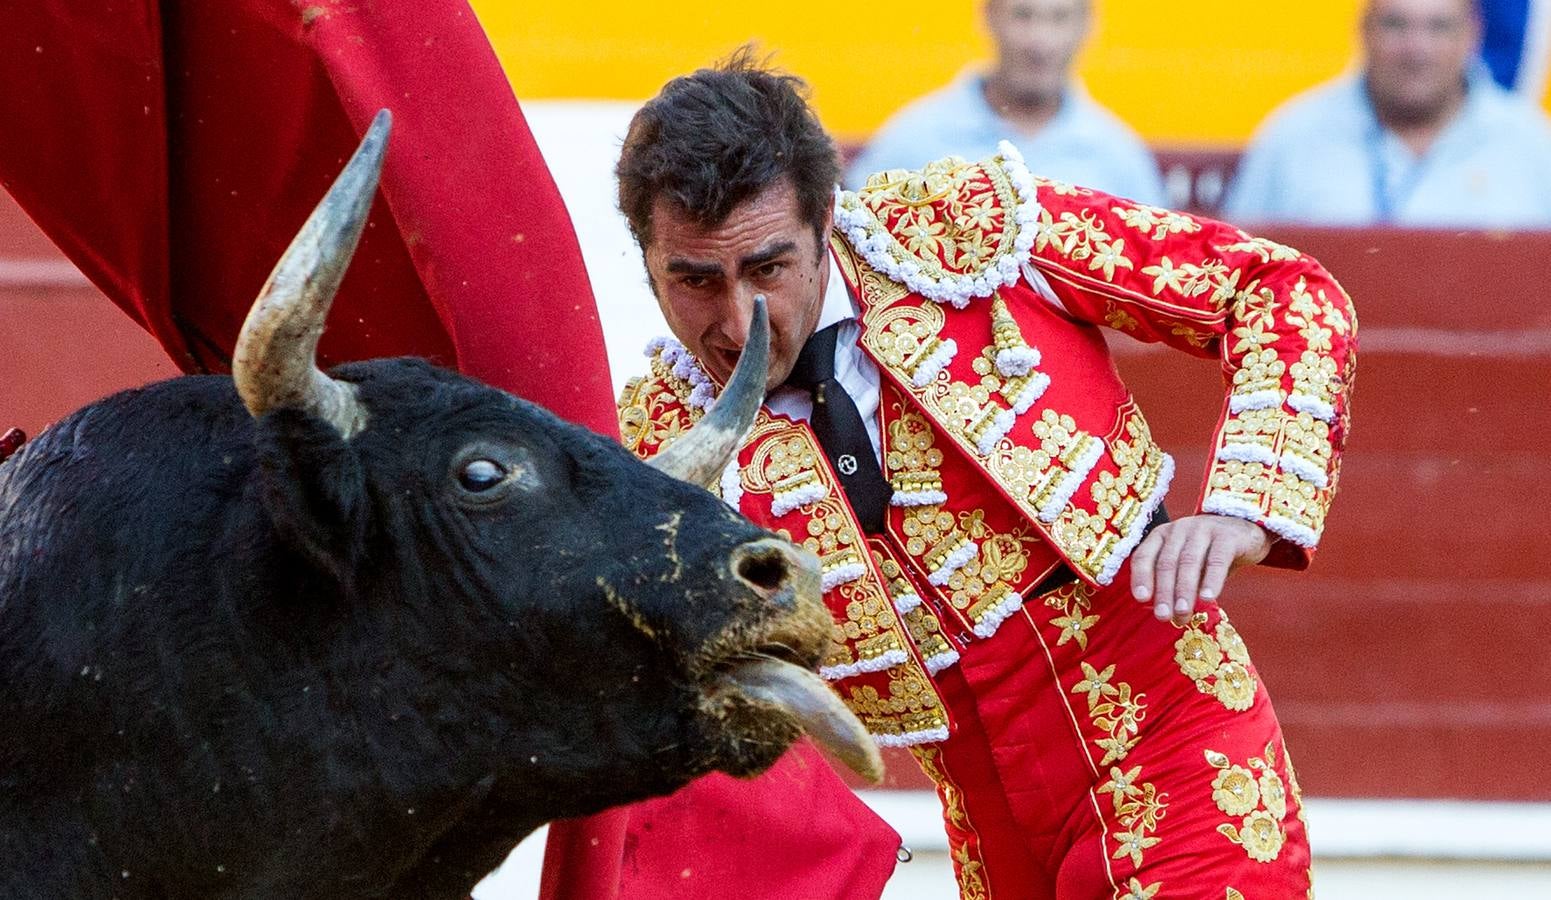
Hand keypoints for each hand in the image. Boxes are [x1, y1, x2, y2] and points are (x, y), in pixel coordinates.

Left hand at [1129, 514, 1271, 623]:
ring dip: (1184, 590)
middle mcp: (1178, 530)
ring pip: (1189, 562)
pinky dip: (1211, 580)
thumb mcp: (1186, 565)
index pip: (1144, 556)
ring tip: (1183, 612)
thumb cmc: (1207, 554)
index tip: (1141, 599)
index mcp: (1161, 536)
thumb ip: (1174, 583)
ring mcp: (1202, 529)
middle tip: (1164, 616)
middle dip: (1164, 592)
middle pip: (1167, 563)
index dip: (1141, 577)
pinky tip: (1208, 597)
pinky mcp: (1227, 536)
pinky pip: (1217, 560)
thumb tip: (1165, 613)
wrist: (1244, 531)